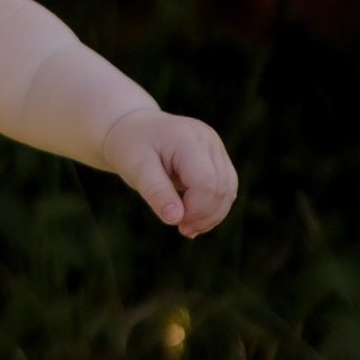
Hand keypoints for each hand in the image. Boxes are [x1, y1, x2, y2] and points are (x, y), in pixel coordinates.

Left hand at [99, 106, 237, 238]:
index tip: (176, 223)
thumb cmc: (131, 147)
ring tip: (188, 228)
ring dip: (213, 215)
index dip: (196, 210)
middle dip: (205, 216)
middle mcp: (208, 140)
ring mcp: (215, 147)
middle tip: (183, 230)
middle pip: (222, 187)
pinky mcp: (217, 157)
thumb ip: (157, 192)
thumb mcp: (136, 169)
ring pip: (228, 189)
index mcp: (188, 139)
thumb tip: (176, 219)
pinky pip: (225, 187)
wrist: (132, 128)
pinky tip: (195, 218)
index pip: (206, 182)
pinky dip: (213, 207)